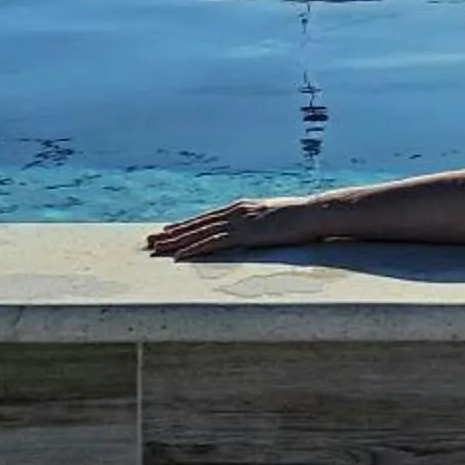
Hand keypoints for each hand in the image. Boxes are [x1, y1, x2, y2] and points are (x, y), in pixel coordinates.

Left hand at [146, 195, 326, 260]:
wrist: (314, 212)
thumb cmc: (301, 218)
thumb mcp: (276, 220)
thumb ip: (261, 225)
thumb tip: (257, 233)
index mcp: (242, 208)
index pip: (207, 218)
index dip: (186, 225)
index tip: (167, 231)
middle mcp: (235, 211)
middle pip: (197, 223)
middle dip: (172, 233)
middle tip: (150, 241)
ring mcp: (239, 221)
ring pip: (200, 232)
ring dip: (176, 241)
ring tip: (156, 249)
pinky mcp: (244, 233)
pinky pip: (213, 242)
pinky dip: (194, 249)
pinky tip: (180, 256)